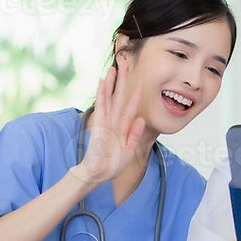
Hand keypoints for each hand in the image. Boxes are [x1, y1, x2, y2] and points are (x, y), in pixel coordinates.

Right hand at [72, 65, 145, 186]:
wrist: (98, 175)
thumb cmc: (111, 164)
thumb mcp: (128, 150)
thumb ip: (134, 134)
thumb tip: (141, 119)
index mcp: (122, 128)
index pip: (131, 108)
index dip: (136, 95)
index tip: (141, 83)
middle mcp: (114, 122)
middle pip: (120, 98)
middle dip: (123, 82)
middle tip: (125, 65)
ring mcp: (106, 122)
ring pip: (110, 98)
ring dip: (112, 83)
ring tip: (114, 68)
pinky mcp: (99, 125)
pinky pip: (102, 106)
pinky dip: (102, 94)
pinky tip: (103, 82)